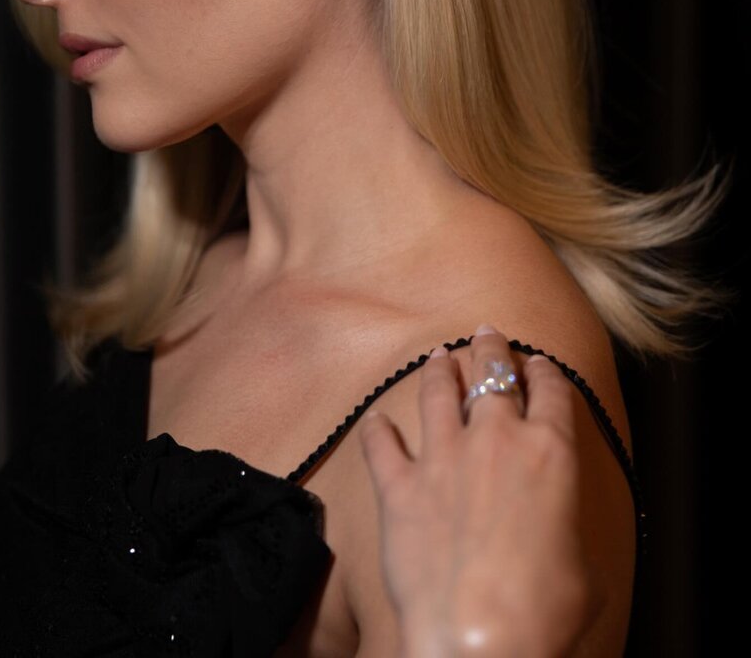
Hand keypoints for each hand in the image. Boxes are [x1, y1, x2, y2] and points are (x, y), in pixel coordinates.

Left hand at [357, 326, 604, 657]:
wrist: (479, 637)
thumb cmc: (543, 610)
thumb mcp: (583, 567)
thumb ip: (565, 529)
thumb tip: (558, 536)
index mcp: (550, 453)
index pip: (551, 392)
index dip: (545, 371)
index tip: (538, 362)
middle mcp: (496, 440)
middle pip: (492, 375)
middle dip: (491, 348)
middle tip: (487, 332)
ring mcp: (443, 457)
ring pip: (437, 392)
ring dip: (438, 370)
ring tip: (438, 356)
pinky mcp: (400, 486)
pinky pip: (382, 445)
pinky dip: (377, 430)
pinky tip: (376, 420)